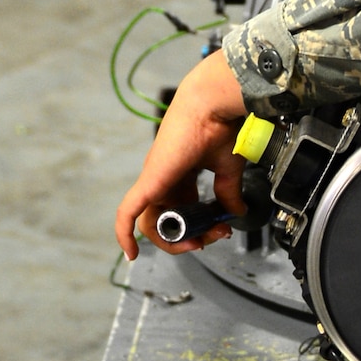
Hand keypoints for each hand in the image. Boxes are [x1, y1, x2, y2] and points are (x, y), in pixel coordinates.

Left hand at [115, 50, 249, 259]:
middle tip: (209, 240)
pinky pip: (128, 214)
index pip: (180, 213)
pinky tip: (130, 252)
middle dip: (187, 239)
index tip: (219, 232)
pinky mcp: (149, 182)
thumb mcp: (228, 170)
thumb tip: (236, 212)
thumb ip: (228, 194)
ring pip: (149, 224)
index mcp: (179, 177)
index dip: (197, 229)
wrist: (213, 107)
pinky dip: (124, 234)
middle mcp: (162, 180)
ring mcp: (153, 181)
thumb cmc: (220, 129)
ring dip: (173, 241)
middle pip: (164, 223)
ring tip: (197, 242)